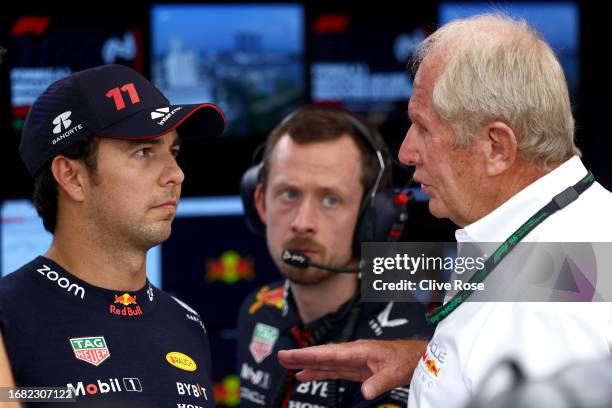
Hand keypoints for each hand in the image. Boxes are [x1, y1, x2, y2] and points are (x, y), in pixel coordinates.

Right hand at [278, 338, 427, 399]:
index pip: (328, 352)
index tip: (292, 355)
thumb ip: (379, 382)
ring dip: (306, 364)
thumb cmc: (406, 357)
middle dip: (301, 356)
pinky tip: (306, 376)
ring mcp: (352, 361)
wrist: (416, 356)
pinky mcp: (354, 369)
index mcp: (359, 350)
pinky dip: (318, 372)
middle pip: (321, 355)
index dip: (308, 354)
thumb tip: (365, 392)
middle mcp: (352, 353)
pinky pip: (332, 370)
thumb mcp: (395, 371)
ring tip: (288, 367)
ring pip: (324, 362)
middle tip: (281, 357)